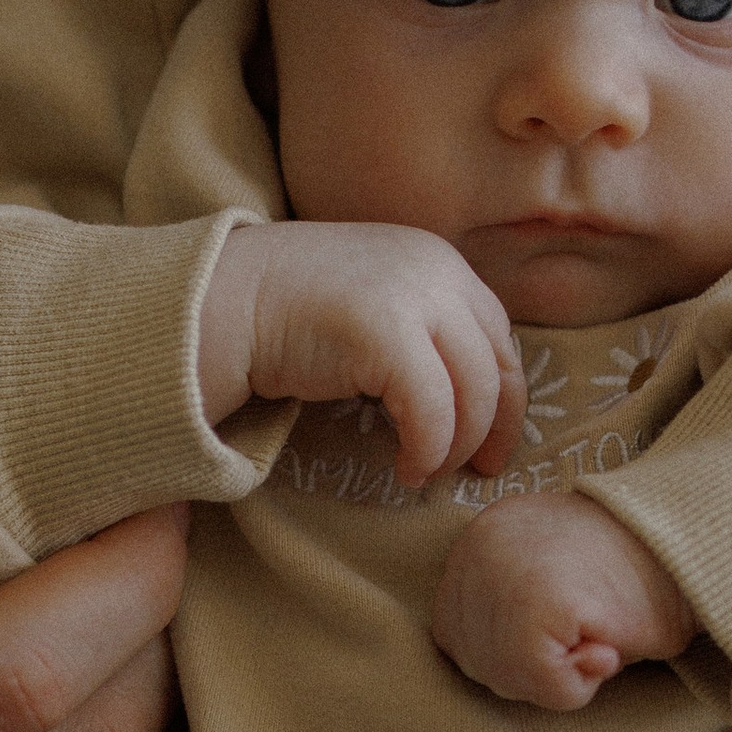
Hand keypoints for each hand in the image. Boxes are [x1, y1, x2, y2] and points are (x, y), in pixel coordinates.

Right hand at [203, 221, 523, 488]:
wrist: (226, 299)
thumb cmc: (290, 311)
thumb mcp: (375, 301)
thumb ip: (420, 326)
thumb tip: (461, 390)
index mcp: (439, 260)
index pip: (498, 335)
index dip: (506, 397)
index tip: (494, 443)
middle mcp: (437, 270)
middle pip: (496, 365)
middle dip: (496, 428)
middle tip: (476, 471)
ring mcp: (415, 298)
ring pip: (473, 393)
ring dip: (456, 445)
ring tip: (427, 471)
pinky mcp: (387, 335)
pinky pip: (432, 412)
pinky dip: (428, 450)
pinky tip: (406, 467)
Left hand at [430, 489, 698, 708]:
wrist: (701, 544)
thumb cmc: (640, 573)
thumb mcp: (557, 581)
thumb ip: (511, 621)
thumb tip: (512, 667)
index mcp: (482, 536)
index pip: (456, 634)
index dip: (511, 655)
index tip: (564, 633)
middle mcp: (480, 547)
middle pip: (474, 660)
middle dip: (529, 671)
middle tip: (587, 638)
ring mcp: (504, 572)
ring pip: (505, 676)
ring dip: (556, 678)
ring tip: (598, 637)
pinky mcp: (537, 603)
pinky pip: (541, 683)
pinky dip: (576, 686)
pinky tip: (606, 650)